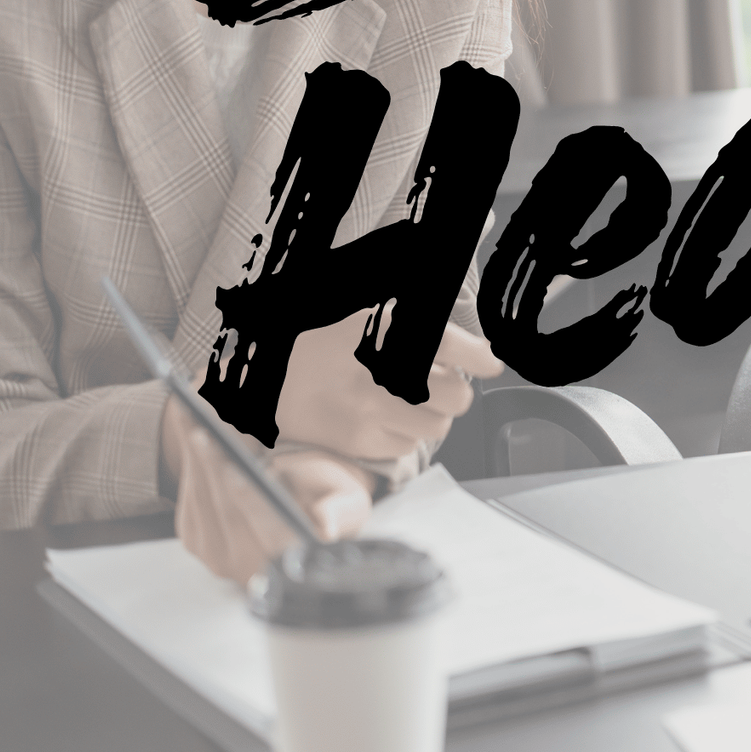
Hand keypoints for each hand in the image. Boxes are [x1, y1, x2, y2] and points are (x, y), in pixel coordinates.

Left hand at [163, 398, 371, 585]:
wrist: (306, 500)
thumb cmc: (332, 500)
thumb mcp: (348, 504)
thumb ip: (339, 513)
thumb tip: (326, 528)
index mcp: (290, 560)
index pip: (264, 533)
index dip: (249, 502)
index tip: (237, 473)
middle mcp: (249, 567)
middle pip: (225, 514)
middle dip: (214, 470)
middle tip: (206, 433)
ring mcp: (217, 556)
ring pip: (202, 503)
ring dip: (198, 458)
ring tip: (194, 418)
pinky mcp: (195, 539)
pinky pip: (189, 498)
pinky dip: (191, 462)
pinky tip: (193, 431)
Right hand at [274, 313, 499, 463]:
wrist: (261, 375)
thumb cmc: (318, 335)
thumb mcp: (364, 306)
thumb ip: (411, 315)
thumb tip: (466, 335)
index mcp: (383, 324)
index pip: (454, 346)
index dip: (480, 357)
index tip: (488, 361)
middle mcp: (379, 369)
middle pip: (457, 394)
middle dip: (457, 389)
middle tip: (442, 382)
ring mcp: (367, 407)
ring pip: (437, 425)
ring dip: (434, 414)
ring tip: (413, 402)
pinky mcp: (355, 439)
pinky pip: (405, 445)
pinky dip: (404, 434)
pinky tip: (386, 418)